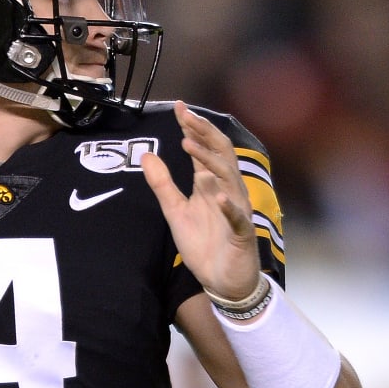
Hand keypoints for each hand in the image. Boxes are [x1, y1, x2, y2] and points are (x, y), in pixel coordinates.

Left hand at [142, 101, 261, 300]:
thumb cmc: (203, 244)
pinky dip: (229, 207)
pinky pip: (238, 217)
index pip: (204, 148)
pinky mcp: (242, 232)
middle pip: (220, 153)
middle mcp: (226, 190)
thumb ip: (162, 184)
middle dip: (204, 133)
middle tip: (186, 116)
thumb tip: (146, 156)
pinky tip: (219, 197)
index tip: (179, 107)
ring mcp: (237, 209)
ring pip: (228, 178)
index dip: (193, 128)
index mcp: (209, 183)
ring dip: (209, 161)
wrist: (222, 280)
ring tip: (189, 145)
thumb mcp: (175, 211)